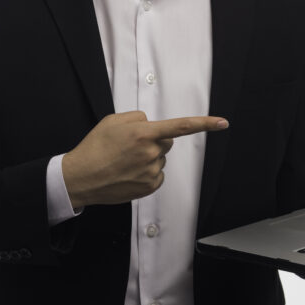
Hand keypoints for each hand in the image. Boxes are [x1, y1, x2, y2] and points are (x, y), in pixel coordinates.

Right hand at [61, 111, 228, 207]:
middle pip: (167, 141)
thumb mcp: (112, 120)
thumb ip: (137, 118)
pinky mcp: (150, 186)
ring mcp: (151, 171)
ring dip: (148, 158)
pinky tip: (128, 173)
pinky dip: (147, 173)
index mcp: (144, 133)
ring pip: (160, 159)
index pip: (182, 126)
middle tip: (131, 146)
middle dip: (155, 141)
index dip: (205, 123)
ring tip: (124, 161)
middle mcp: (151, 152)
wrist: (81, 178)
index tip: (223, 122)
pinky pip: (157, 175)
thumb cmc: (94, 147)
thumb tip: (151, 125)